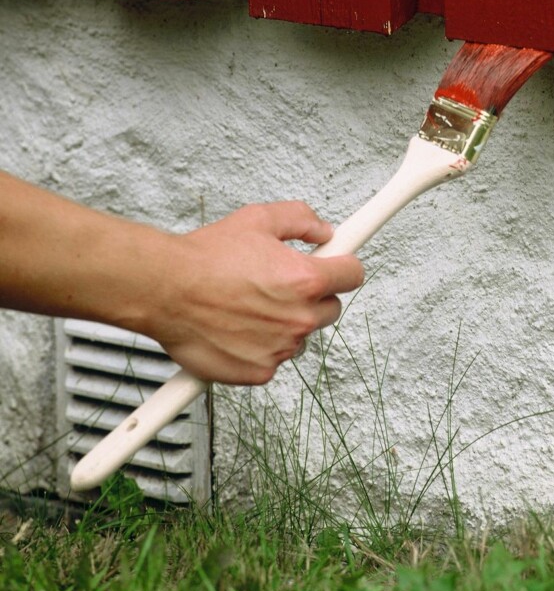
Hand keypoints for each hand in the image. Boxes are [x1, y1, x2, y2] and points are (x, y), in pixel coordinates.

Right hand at [141, 201, 363, 384]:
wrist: (164, 290)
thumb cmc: (205, 257)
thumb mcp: (259, 219)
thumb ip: (301, 219)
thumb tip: (323, 230)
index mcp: (306, 280)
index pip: (353, 275)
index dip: (343, 265)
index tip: (336, 264)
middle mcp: (299, 317)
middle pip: (331, 308)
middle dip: (313, 295)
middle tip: (281, 283)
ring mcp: (281, 348)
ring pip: (302, 334)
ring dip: (287, 322)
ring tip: (250, 304)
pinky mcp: (259, 371)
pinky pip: (275, 358)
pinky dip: (262, 346)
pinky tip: (238, 326)